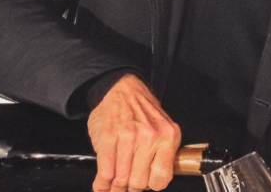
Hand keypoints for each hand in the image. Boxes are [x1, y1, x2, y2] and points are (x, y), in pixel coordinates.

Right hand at [87, 74, 180, 191]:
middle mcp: (149, 137)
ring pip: (121, 179)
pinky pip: (106, 171)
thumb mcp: (163, 126)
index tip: (145, 186)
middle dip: (131, 189)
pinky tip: (102, 185)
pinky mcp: (108, 138)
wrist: (121, 88)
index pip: (161, 178)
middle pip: (139, 182)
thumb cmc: (141, 108)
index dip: (151, 186)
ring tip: (112, 190)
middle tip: (126, 189)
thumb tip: (155, 181)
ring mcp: (128, 138)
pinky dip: (102, 184)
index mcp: (168, 136)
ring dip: (115, 189)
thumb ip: (162, 153)